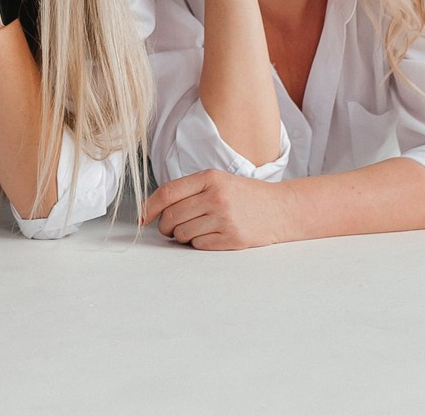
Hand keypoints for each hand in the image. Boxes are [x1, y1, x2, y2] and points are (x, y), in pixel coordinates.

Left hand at [141, 170, 286, 249]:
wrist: (281, 209)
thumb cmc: (246, 195)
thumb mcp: (219, 181)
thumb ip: (190, 190)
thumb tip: (155, 208)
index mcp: (210, 178)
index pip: (167, 193)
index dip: (150, 206)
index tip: (143, 216)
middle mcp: (216, 197)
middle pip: (171, 216)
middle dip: (164, 226)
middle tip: (169, 228)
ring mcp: (224, 219)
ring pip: (182, 233)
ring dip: (181, 236)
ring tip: (195, 229)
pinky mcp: (231, 238)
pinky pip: (198, 245)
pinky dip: (198, 243)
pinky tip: (210, 235)